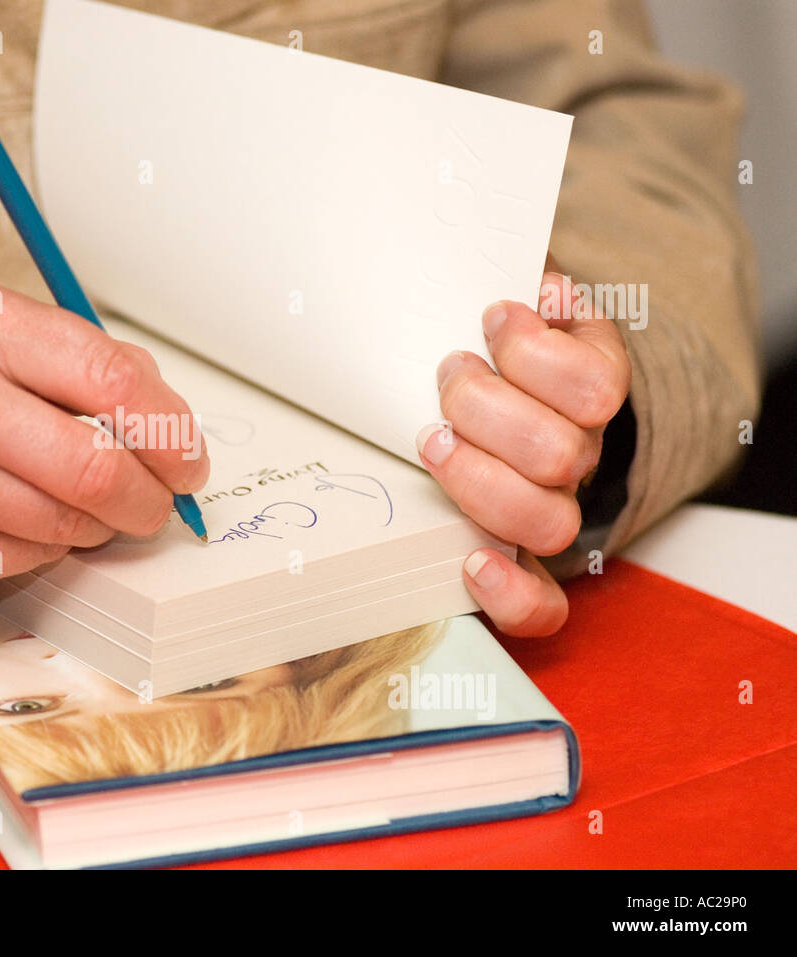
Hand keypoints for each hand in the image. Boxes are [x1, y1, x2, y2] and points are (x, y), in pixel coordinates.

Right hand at [0, 279, 208, 596]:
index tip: (188, 458)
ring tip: (80, 511)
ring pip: (72, 523)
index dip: (171, 429)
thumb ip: (73, 361)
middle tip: (158, 505)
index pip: (113, 379)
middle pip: (101, 465)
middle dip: (150, 497)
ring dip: (97, 527)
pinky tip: (19, 525)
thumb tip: (166, 418)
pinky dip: (46, 550)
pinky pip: (32, 559)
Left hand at [416, 260, 630, 635]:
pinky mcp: (519, 558)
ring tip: (431, 436)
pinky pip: (542, 606)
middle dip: (484, 408)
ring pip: (547, 521)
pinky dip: (511, 592)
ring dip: (477, 478)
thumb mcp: (510, 298)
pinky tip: (472, 564)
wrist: (478, 388)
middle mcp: (577, 455)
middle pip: (559, 453)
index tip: (489, 316)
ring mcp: (550, 506)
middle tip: (446, 374)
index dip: (536, 354)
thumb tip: (544, 292)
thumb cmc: (484, 342)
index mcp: (586, 390)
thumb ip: (525, 281)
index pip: (594, 386)